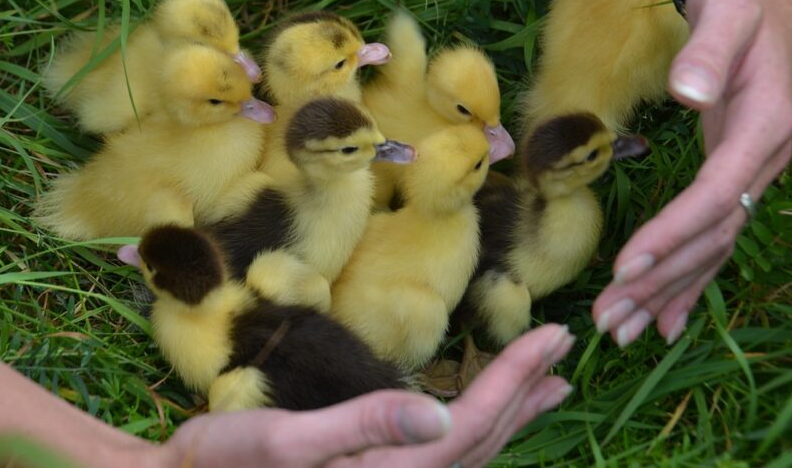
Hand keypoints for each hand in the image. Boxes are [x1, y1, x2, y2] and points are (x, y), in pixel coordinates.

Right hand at [149, 323, 574, 467]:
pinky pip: (445, 456)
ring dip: (511, 412)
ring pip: (470, 452)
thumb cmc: (226, 462)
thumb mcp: (287, 440)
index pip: (472, 424)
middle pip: (483, 440)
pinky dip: (477, 428)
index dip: (516, 377)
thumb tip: (440, 419)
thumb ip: (364, 428)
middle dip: (526, 390)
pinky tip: (478, 414)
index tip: (553, 335)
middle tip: (565, 346)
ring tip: (547, 384)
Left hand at [593, 0, 791, 345]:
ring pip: (713, 244)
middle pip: (713, 234)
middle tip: (611, 320)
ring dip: (669, 289)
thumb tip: (690, 91)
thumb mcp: (725, 9)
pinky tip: (666, 315)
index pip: (717, 194)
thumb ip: (709, 48)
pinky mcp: (735, 171)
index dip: (673, 232)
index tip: (625, 267)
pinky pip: (715, 234)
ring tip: (625, 330)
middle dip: (661, 279)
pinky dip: (691, 276)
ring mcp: (753, 169)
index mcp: (764, 125)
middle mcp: (764, 157)